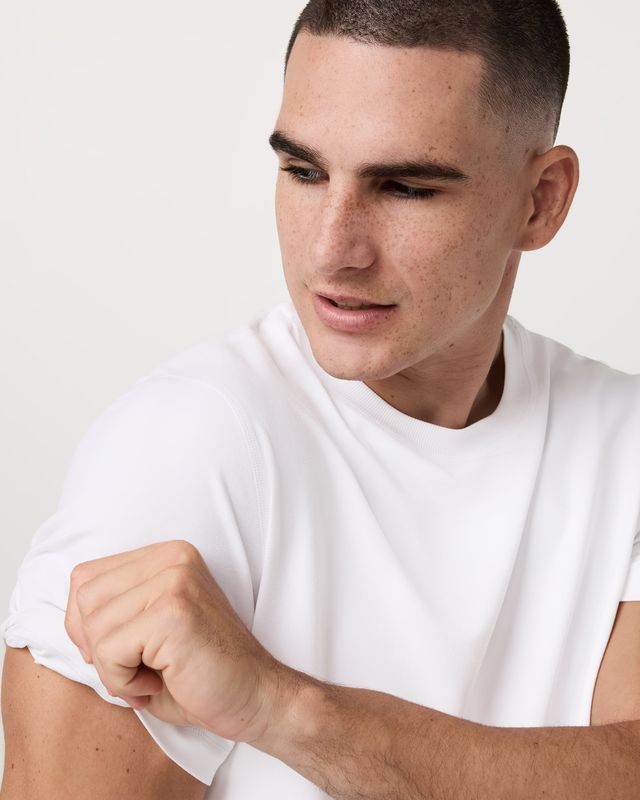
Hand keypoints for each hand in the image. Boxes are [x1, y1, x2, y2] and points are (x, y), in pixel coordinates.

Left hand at [64, 539, 285, 744]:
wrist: (257, 697)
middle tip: (138, 667)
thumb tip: (69, 618)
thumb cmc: (200, 672)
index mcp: (167, 554)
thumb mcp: (151, 628)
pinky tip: (158, 682)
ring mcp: (174, 581)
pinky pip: (108, 652)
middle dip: (97, 647)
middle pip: (84, 599)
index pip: (85, 578)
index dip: (87, 625)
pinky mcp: (173, 613)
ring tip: (152, 675)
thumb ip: (116, 609)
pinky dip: (122, 682)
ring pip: (93, 628)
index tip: (121, 651)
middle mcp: (172, 557)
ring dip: (112, 669)